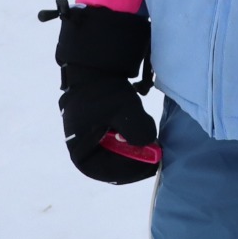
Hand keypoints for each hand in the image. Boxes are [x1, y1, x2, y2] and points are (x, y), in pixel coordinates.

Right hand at [40, 0, 160, 184]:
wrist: (96, 65)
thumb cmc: (105, 90)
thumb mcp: (123, 110)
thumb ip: (137, 131)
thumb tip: (149, 144)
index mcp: (79, 149)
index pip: (105, 172)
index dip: (131, 172)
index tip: (152, 165)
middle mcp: (83, 148)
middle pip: (111, 166)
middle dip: (136, 161)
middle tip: (157, 156)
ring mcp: (91, 139)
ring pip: (117, 155)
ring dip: (136, 152)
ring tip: (153, 144)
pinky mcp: (101, 130)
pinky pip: (118, 144)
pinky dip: (133, 142)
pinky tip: (145, 133)